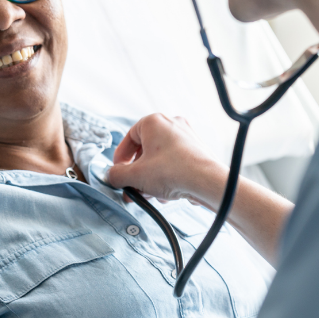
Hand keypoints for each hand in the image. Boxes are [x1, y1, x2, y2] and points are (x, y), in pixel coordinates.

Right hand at [107, 114, 226, 208]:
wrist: (206, 181)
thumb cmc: (172, 172)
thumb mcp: (135, 176)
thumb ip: (116, 175)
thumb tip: (112, 176)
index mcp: (154, 122)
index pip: (129, 137)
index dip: (120, 158)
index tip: (118, 172)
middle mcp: (171, 124)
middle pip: (145, 150)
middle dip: (137, 173)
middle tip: (131, 188)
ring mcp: (186, 136)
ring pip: (160, 159)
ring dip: (151, 178)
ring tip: (149, 195)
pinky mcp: (196, 150)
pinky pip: (174, 163)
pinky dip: (167, 177)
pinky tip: (165, 195)